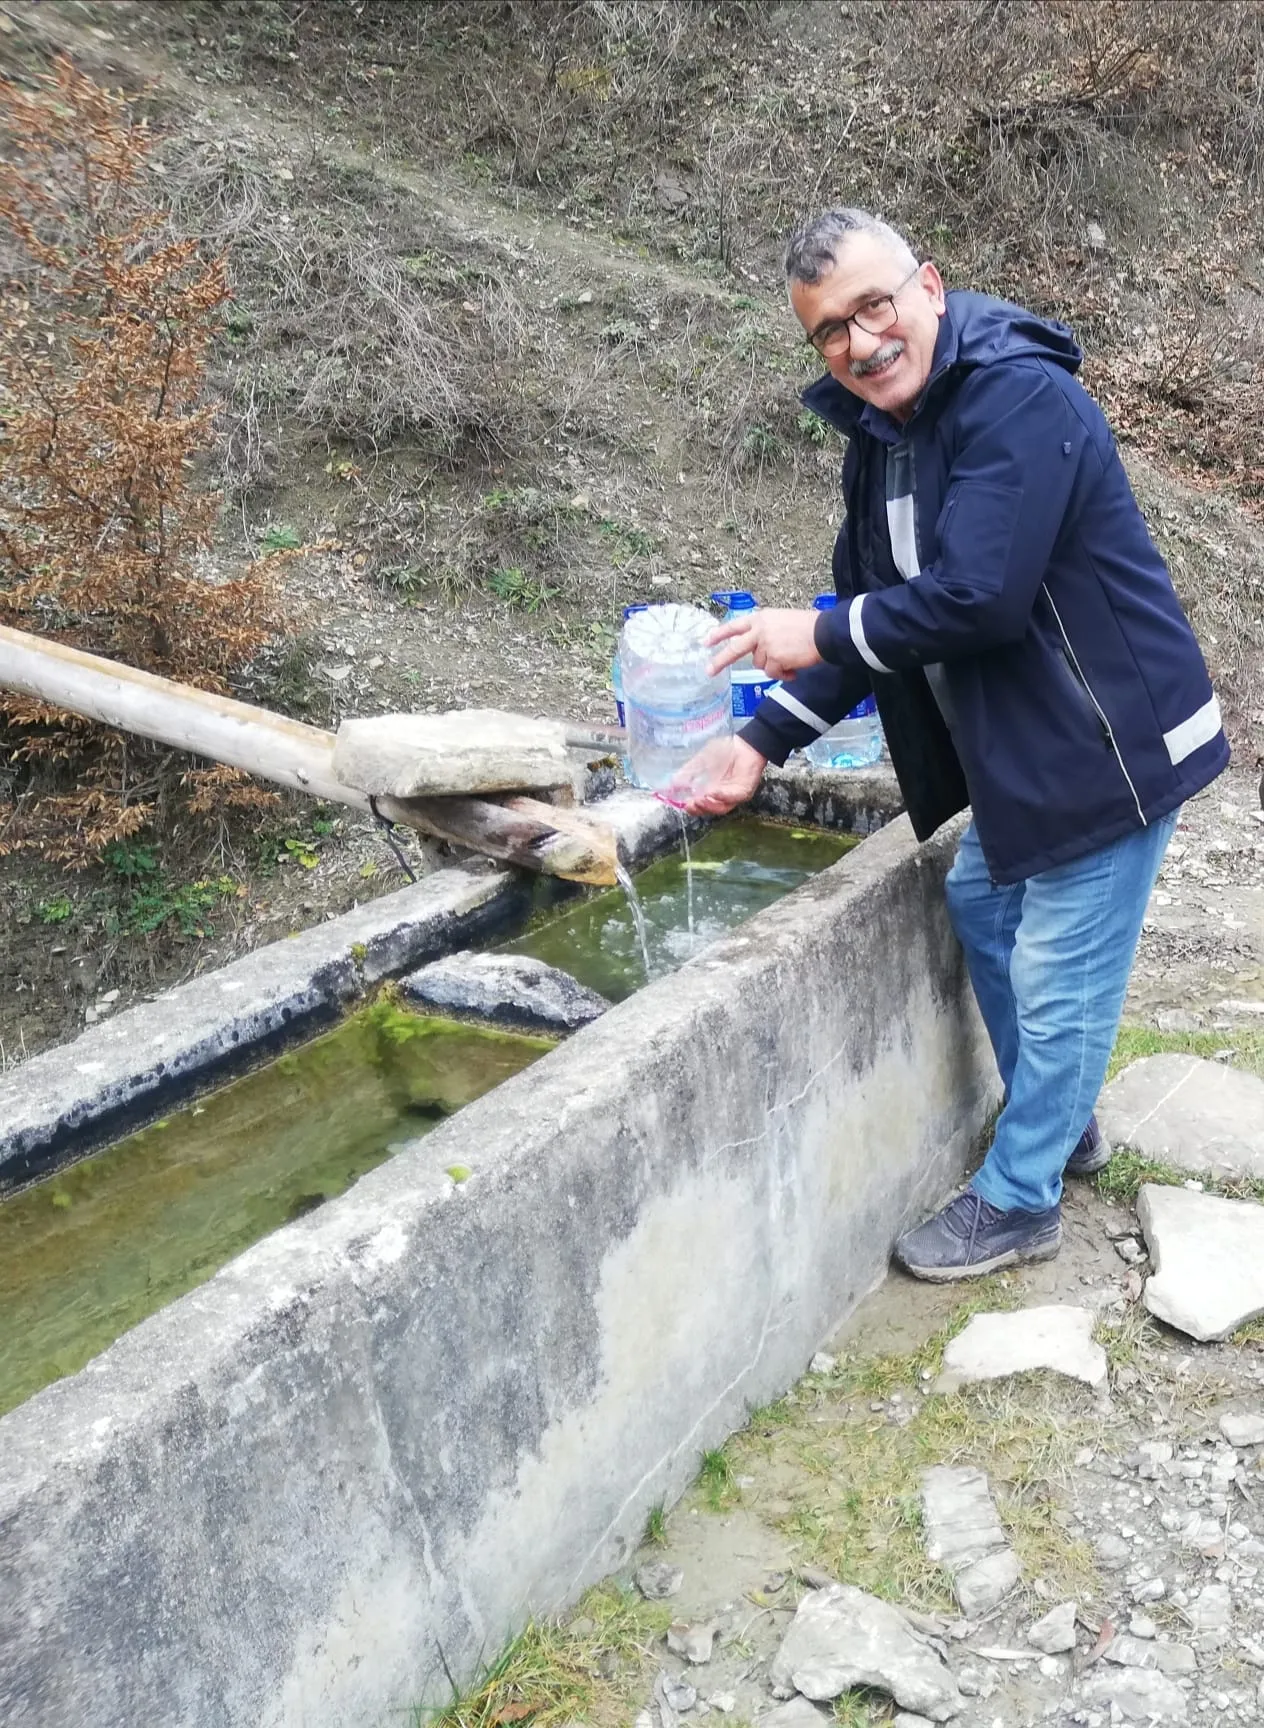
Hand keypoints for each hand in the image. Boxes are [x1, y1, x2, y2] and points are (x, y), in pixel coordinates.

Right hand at [665, 735, 766, 816]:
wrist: (744, 743)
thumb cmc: (724, 752)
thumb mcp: (700, 762)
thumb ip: (686, 774)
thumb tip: (670, 786)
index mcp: (714, 793)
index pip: (702, 806)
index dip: (693, 808)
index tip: (683, 804)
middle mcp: (725, 798)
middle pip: (711, 810)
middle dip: (700, 809)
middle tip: (690, 804)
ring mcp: (735, 796)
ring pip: (722, 808)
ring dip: (710, 805)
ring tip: (700, 799)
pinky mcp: (745, 790)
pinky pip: (734, 797)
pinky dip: (723, 796)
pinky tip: (713, 792)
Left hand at [707, 608, 821, 681]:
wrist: (825, 633)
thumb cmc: (808, 627)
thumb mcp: (781, 620)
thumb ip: (764, 632)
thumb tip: (755, 650)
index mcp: (761, 618)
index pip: (735, 626)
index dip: (719, 634)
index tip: (706, 642)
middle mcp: (760, 630)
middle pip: (734, 648)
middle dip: (720, 661)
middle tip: (709, 670)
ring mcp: (766, 644)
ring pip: (760, 664)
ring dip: (774, 667)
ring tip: (789, 660)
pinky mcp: (775, 658)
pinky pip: (773, 673)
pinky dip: (783, 675)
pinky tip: (794, 670)